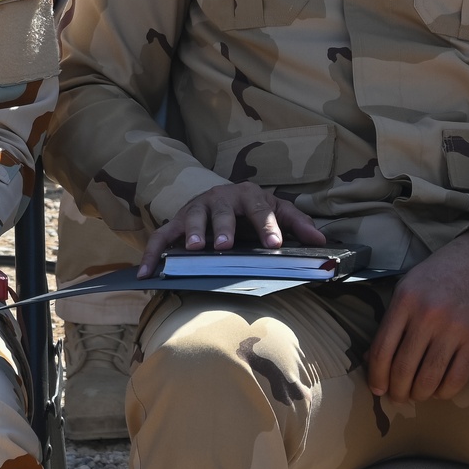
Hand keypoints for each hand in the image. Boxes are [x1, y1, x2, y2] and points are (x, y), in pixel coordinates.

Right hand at [138, 182, 325, 276]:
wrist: (221, 195)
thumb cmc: (252, 208)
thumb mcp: (277, 209)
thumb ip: (297, 223)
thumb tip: (321, 242)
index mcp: (248, 194)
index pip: (261, 208)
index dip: (267, 226)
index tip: (274, 245)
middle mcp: (220, 197)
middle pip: (222, 210)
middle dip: (222, 227)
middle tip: (224, 245)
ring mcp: (196, 208)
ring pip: (192, 218)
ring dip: (192, 232)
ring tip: (194, 249)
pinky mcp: (177, 221)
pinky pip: (161, 237)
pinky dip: (152, 254)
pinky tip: (147, 274)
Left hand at [368, 229, 468, 402]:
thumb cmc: (440, 274)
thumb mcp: (407, 287)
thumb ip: (391, 319)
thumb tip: (372, 358)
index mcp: (404, 301)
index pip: (382, 349)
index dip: (376, 375)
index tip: (376, 388)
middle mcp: (427, 316)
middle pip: (403, 368)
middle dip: (396, 391)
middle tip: (396, 398)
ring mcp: (454, 328)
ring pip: (429, 377)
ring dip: (419, 394)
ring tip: (416, 396)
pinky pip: (457, 377)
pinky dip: (445, 392)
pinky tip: (439, 391)